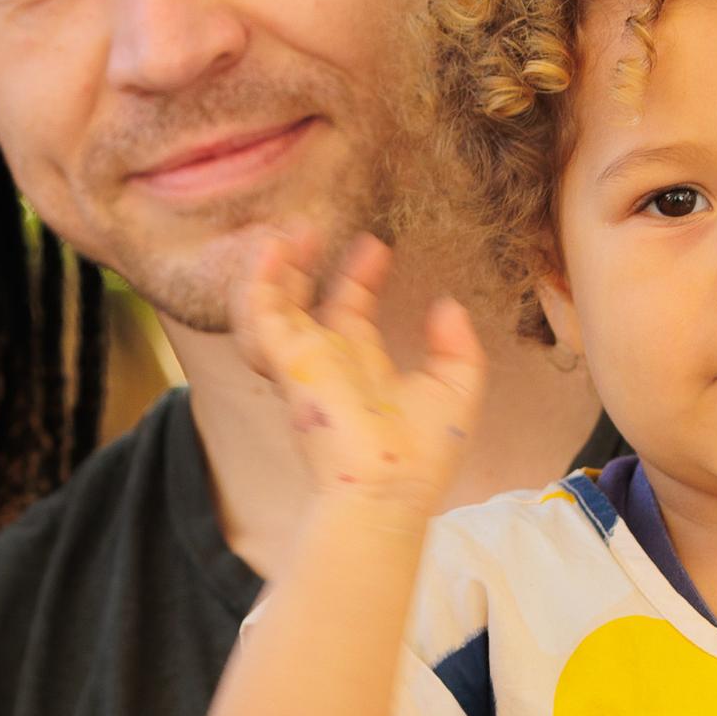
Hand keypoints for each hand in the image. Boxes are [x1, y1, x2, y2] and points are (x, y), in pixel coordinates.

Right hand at [235, 231, 484, 510]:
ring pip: (272, 308)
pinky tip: (270, 249)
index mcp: (360, 369)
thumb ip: (456, 347)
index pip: (351, 311)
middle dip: (306, 265)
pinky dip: (259, 283)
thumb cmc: (420, 456)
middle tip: (311, 228)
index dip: (359, 276)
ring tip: (288, 233)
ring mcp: (303, 364)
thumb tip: (447, 306)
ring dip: (274, 270)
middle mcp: (326, 364)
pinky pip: (260, 317)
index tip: (377, 246)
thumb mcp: (456, 390)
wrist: (387, 487)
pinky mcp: (288, 364)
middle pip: (304, 304)